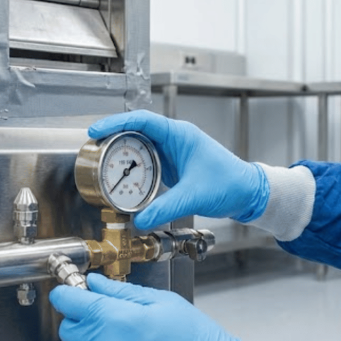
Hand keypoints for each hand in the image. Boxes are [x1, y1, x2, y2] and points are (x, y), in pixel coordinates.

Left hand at [49, 274, 261, 340]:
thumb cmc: (193, 338)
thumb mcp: (160, 301)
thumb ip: (120, 291)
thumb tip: (93, 283)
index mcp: (114, 319)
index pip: (66, 302)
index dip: (69, 293)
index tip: (74, 292)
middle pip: (67, 329)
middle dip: (82, 319)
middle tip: (107, 316)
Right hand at [89, 110, 268, 229]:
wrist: (247, 193)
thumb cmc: (230, 183)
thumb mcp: (194, 195)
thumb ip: (166, 208)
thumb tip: (140, 220)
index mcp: (180, 134)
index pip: (142, 120)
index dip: (116, 123)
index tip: (97, 131)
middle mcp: (174, 139)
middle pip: (135, 131)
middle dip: (111, 138)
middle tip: (92, 150)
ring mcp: (172, 152)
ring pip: (138, 147)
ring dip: (120, 154)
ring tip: (100, 163)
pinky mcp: (172, 166)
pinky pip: (145, 162)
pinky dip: (131, 169)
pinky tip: (121, 180)